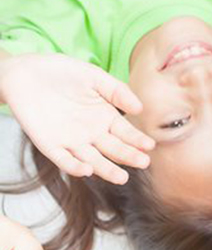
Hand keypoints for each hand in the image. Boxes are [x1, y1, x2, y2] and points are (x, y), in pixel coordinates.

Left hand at [0, 53, 154, 184]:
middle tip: (143, 162)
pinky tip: (86, 171)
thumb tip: (139, 109)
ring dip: (107, 170)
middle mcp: (92, 133)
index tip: (149, 145)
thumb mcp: (94, 76)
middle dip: (129, 156)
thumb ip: (117, 91)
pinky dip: (74, 167)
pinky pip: (64, 160)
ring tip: (121, 178)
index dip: (137, 140)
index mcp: (105, 117)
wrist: (25, 73)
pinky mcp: (50, 145)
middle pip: (114, 149)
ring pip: (93, 160)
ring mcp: (71, 141)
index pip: (126, 133)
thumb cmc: (61, 72)